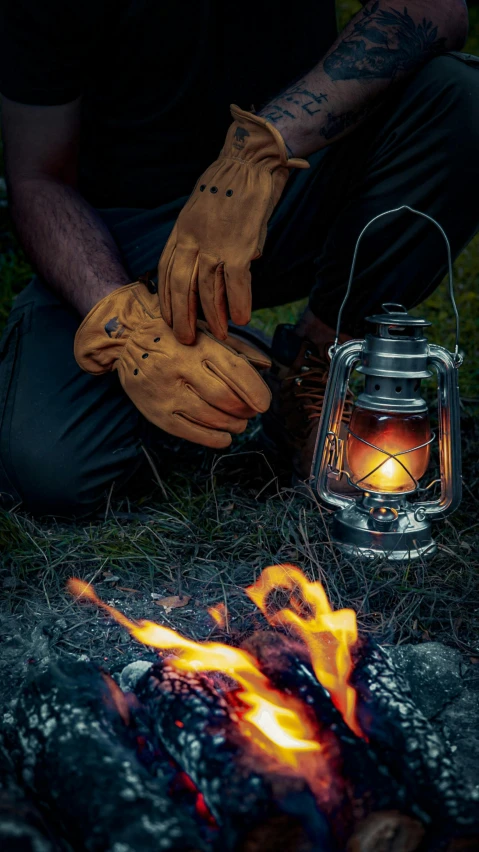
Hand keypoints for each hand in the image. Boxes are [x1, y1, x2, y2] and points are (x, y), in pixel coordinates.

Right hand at [74, 281, 271, 448]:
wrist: (126, 342)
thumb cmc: (176, 338)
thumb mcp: (205, 333)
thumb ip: (238, 348)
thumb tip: (268, 367)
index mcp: (196, 345)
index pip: (235, 370)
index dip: (255, 391)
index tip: (264, 403)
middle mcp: (180, 368)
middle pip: (224, 398)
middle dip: (245, 409)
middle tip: (251, 412)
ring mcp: (166, 392)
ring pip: (210, 417)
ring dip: (233, 425)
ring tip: (239, 423)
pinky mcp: (156, 412)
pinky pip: (190, 432)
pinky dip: (213, 439)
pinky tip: (224, 437)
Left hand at [158, 105, 308, 344]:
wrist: (249, 162)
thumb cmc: (230, 185)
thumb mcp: (202, 211)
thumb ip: (203, 240)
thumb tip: (218, 268)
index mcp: (182, 230)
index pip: (166, 270)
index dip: (166, 298)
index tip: (167, 318)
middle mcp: (193, 239)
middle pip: (180, 286)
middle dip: (181, 316)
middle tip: (184, 338)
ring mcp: (215, 244)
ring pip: (207, 290)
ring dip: (212, 316)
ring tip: (216, 335)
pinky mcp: (239, 246)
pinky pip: (236, 283)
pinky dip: (238, 303)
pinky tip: (240, 319)